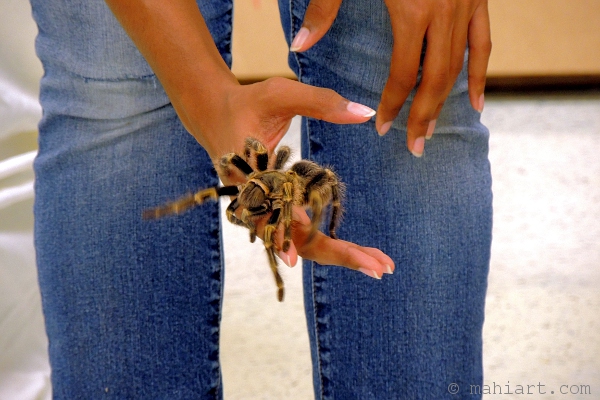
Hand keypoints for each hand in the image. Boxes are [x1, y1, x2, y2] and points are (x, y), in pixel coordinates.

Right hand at [106, 0, 389, 276]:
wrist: (217, 115)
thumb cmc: (247, 102)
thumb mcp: (281, 95)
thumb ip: (322, 103)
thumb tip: (365, 113)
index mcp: (249, 178)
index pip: (276, 211)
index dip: (293, 231)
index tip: (311, 243)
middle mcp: (255, 202)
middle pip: (294, 240)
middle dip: (337, 254)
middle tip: (381, 267)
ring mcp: (265, 211)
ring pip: (301, 244)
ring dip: (340, 255)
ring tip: (382, 263)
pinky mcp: (274, 211)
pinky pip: (302, 235)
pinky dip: (331, 244)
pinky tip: (362, 253)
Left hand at [289, 0, 491, 156]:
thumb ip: (324, 8)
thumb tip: (299, 45)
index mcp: (413, 10)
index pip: (404, 74)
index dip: (392, 104)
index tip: (381, 128)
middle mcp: (445, 13)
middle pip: (436, 79)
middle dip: (424, 116)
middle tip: (414, 147)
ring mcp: (466, 5)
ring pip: (461, 66)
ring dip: (448, 103)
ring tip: (436, 132)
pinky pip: (485, 42)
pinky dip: (481, 73)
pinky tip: (476, 102)